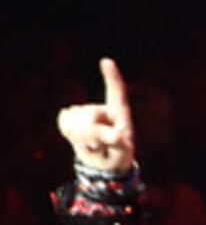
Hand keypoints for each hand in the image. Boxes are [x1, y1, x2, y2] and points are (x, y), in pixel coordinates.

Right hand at [56, 56, 134, 173]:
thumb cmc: (118, 156)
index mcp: (120, 113)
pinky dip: (68, 134)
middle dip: (91, 133)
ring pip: (74, 119)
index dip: (112, 77)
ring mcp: (85, 111)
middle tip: (98, 146)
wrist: (102, 162)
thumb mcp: (122, 153)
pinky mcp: (71, 117)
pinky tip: (79, 139)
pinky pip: (64, 121)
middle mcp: (102, 108)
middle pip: (88, 114)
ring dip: (80, 137)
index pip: (116, 92)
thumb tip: (116, 135)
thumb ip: (118, 143)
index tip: (106, 61)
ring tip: (92, 144)